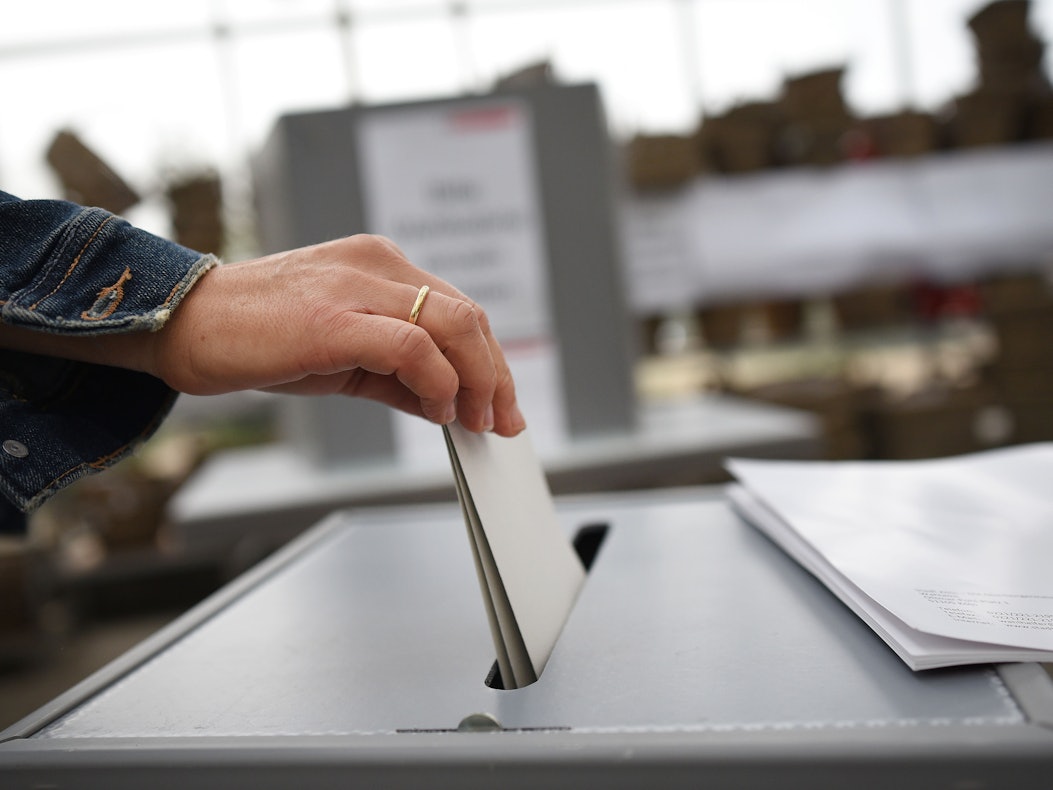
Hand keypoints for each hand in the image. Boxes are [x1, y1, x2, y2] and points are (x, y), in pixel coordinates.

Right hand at [152, 234, 525, 435]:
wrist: (185, 325)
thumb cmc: (260, 338)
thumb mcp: (345, 354)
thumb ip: (400, 373)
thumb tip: (451, 403)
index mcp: (380, 265)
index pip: (460, 309)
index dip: (491, 360)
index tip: (501, 403)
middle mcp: (377, 265)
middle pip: (468, 316)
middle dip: (496, 375)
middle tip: (500, 421)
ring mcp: (356, 287)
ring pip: (453, 324)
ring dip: (478, 380)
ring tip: (473, 420)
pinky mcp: (334, 320)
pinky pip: (413, 347)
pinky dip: (439, 382)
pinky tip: (439, 410)